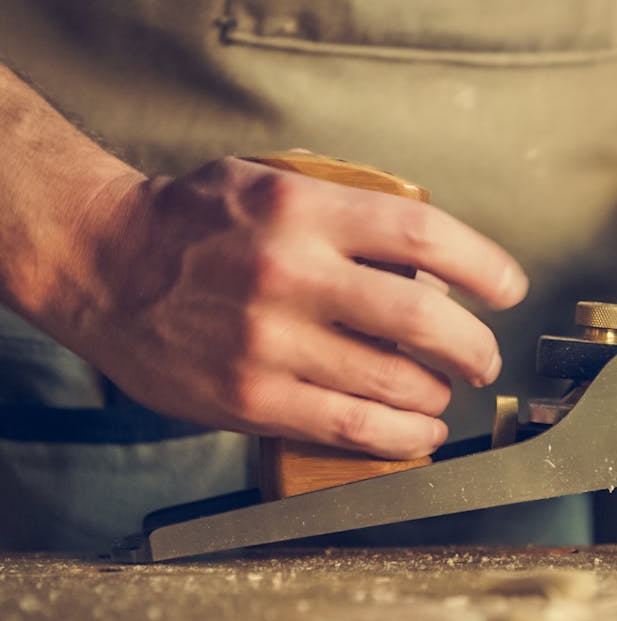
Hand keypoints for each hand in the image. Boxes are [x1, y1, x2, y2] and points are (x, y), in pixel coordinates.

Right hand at [59, 158, 526, 457]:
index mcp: (304, 209)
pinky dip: (402, 435)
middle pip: (424, 317)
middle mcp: (290, 272)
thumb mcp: (276, 185)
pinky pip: (350, 424)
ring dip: (441, 393)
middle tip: (485, 357)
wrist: (103, 262)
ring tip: (445, 392)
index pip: (425, 236)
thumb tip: (434, 266)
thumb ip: (350, 216)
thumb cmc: (196, 222)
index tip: (509, 290)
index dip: (484, 267)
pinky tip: (421, 430)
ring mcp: (269, 340)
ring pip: (395, 379)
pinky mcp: (250, 397)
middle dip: (475, 346)